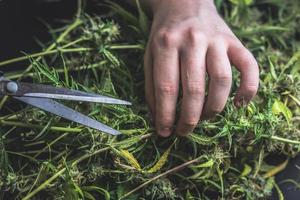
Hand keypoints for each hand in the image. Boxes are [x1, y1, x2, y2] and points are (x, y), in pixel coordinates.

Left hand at [144, 0, 258, 136]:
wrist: (185, 4)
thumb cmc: (165, 35)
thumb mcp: (150, 55)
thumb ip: (152, 86)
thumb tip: (158, 119)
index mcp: (167, 44)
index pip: (167, 88)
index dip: (165, 115)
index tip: (164, 132)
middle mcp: (193, 40)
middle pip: (194, 89)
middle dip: (189, 119)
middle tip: (183, 132)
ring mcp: (216, 40)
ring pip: (221, 81)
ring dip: (213, 108)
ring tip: (204, 118)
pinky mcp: (234, 41)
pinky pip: (249, 66)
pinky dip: (249, 88)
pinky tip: (239, 104)